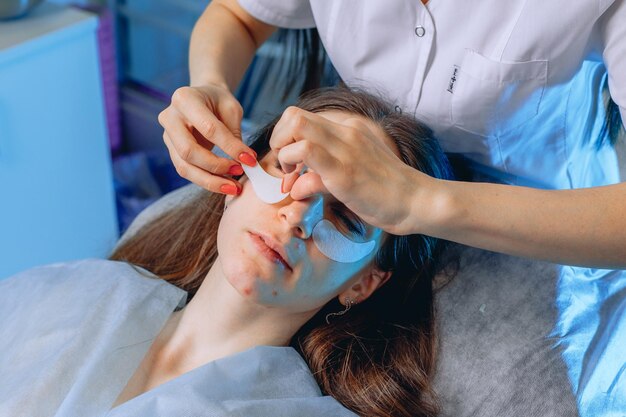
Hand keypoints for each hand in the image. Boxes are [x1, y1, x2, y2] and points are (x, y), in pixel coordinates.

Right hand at [158, 83, 257, 194]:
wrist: (202, 97)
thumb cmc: (219, 101)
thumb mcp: (231, 109)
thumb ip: (234, 133)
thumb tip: (244, 162)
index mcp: (185, 99)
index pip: (209, 129)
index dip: (230, 147)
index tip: (250, 160)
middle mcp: (170, 117)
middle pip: (189, 151)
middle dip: (216, 166)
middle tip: (239, 172)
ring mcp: (167, 136)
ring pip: (184, 167)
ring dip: (210, 181)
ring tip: (233, 187)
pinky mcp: (171, 150)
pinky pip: (186, 171)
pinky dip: (206, 180)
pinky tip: (224, 184)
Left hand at [270, 107, 433, 234]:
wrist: (417, 201)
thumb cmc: (386, 192)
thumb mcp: (353, 172)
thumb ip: (324, 172)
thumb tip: (296, 183)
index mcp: (349, 129)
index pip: (302, 116)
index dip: (286, 138)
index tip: (290, 163)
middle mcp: (346, 132)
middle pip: (293, 115)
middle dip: (277, 141)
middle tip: (285, 167)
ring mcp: (345, 149)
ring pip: (296, 127)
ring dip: (283, 155)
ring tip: (292, 179)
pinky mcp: (344, 172)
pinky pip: (306, 154)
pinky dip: (294, 174)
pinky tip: (300, 193)